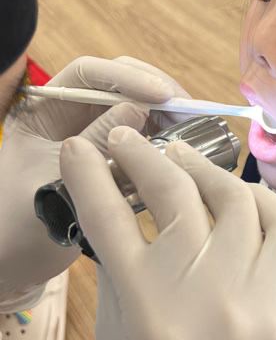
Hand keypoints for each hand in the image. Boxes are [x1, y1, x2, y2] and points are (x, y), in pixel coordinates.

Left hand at [0, 57, 188, 311]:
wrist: (12, 265)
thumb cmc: (20, 227)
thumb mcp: (59, 183)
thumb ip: (95, 144)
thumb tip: (139, 108)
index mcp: (43, 112)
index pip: (87, 74)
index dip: (127, 77)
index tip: (161, 96)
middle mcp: (68, 115)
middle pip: (117, 83)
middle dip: (155, 91)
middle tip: (187, 112)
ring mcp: (91, 135)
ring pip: (135, 108)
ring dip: (166, 115)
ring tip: (193, 130)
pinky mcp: (110, 159)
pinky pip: (141, 138)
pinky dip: (164, 139)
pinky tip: (184, 150)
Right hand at [60, 128, 275, 339]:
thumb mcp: (115, 334)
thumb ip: (117, 267)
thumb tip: (119, 198)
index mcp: (146, 310)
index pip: (109, 218)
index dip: (88, 174)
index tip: (82, 150)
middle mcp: (203, 297)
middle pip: (174, 195)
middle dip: (144, 156)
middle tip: (132, 143)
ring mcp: (257, 296)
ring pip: (234, 197)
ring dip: (202, 170)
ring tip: (183, 163)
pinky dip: (257, 200)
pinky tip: (237, 194)